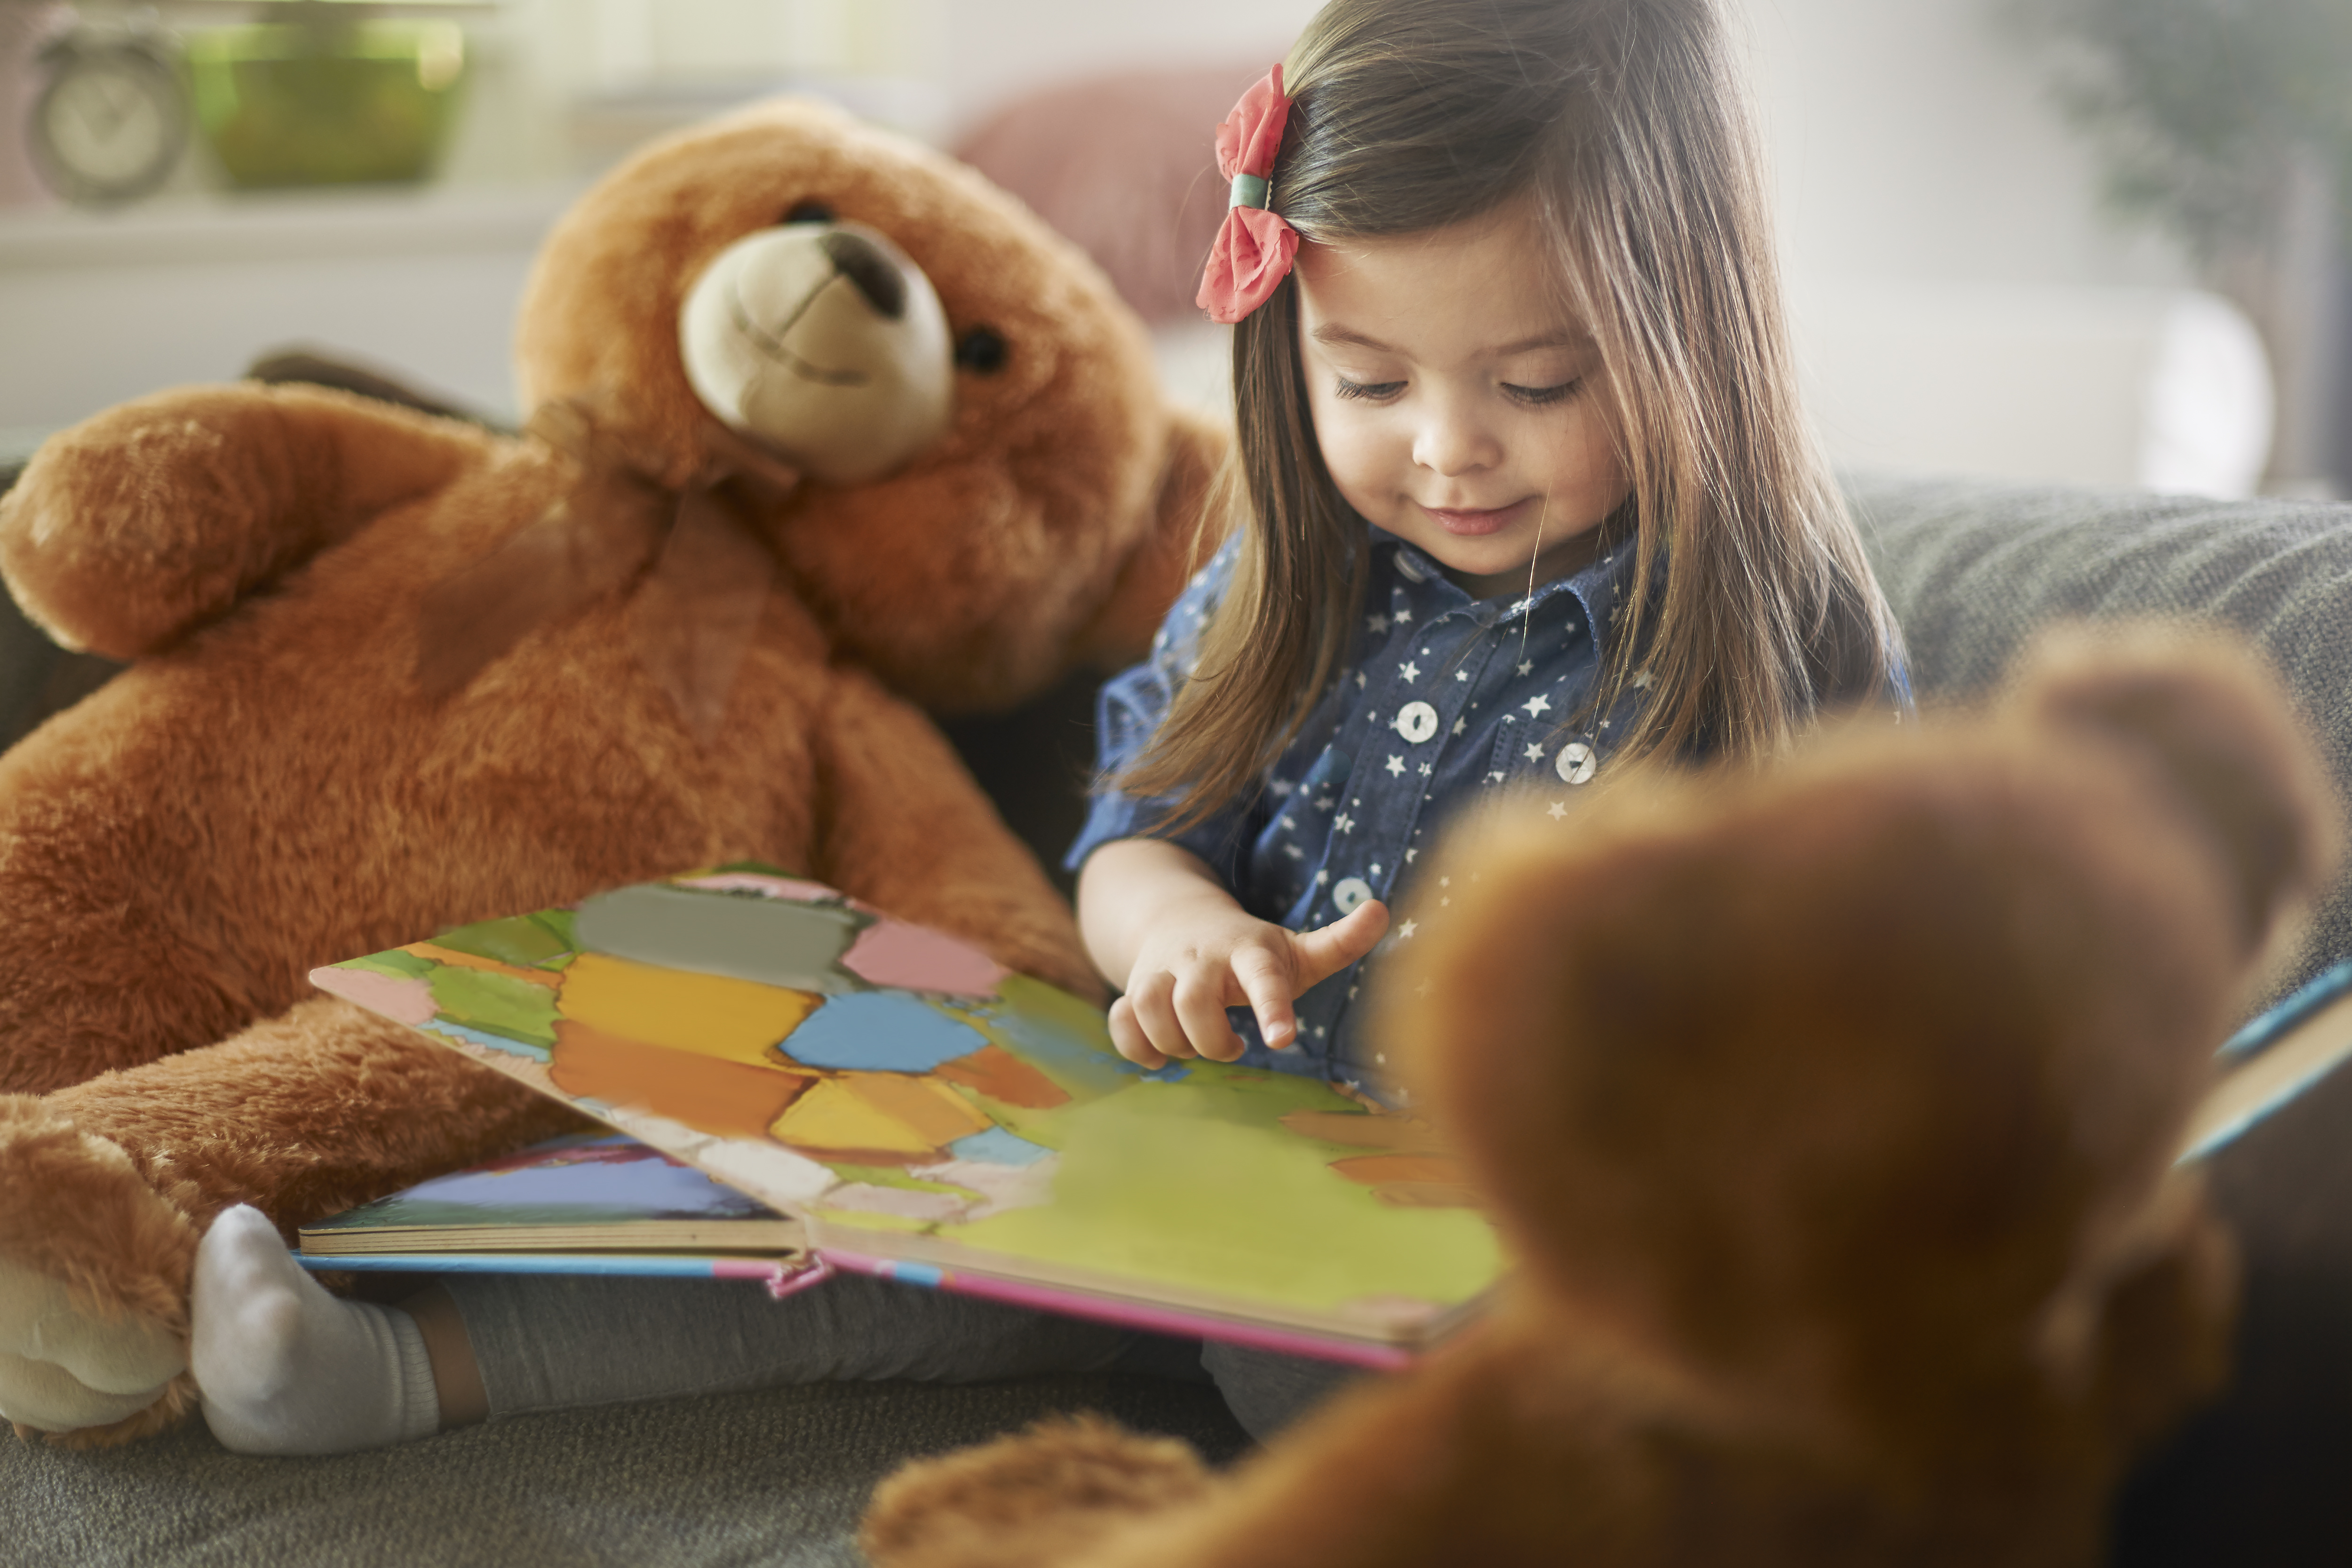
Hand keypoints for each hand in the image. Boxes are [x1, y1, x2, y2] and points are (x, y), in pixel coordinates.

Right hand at [1108, 895, 1388, 1068]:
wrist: (1183, 920)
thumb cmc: (1253, 950)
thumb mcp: (1297, 948)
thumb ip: (1340, 941)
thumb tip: (1384, 910)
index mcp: (1250, 949)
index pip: (1263, 976)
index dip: (1272, 1007)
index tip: (1281, 1041)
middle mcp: (1202, 956)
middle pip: (1194, 1001)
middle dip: (1212, 1040)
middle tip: (1234, 1047)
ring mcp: (1162, 969)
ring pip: (1149, 1007)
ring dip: (1174, 1043)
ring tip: (1198, 1046)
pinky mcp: (1134, 986)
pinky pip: (1121, 1019)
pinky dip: (1135, 1045)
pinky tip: (1160, 1055)